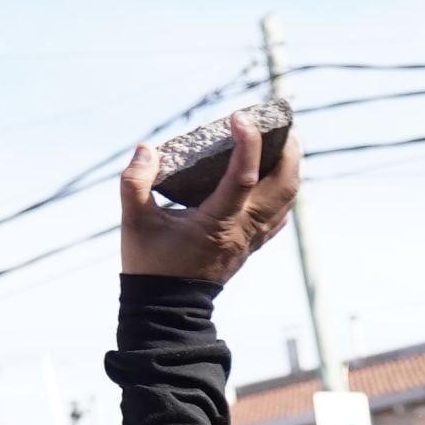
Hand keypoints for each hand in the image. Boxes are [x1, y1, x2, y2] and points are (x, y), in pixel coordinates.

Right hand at [119, 114, 298, 286]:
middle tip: (278, 122)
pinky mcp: (251, 244)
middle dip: (286, 149)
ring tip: (282, 139)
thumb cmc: (150, 264)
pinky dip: (284, 188)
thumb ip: (135, 183)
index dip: (247, 143)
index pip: (242, 178)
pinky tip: (275, 172)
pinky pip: (280, 213)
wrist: (167, 308)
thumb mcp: (134, 222)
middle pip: (283, 185)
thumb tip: (147, 149)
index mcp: (217, 223)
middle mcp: (242, 230)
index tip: (239, 117)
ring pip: (288, 199)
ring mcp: (251, 238)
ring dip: (290, 166)